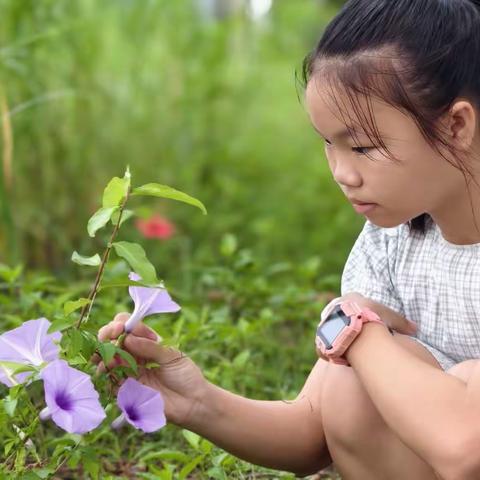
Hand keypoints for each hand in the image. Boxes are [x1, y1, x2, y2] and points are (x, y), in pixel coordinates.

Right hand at [96, 313, 208, 427]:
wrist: (192, 402)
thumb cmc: (186, 375)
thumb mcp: (172, 355)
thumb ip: (150, 347)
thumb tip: (127, 338)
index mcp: (148, 341)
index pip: (129, 327)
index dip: (122, 324)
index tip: (121, 328)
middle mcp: (136, 354)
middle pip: (114, 340)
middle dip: (106, 336)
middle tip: (106, 337)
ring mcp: (130, 371)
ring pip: (109, 358)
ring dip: (104, 354)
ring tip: (109, 357)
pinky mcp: (127, 389)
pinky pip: (111, 379)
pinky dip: (107, 373)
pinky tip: (108, 369)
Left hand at [315, 292, 416, 361]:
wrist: (348, 328)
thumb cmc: (370, 318)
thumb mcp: (389, 317)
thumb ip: (401, 322)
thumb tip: (415, 329)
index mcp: (349, 299)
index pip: (357, 307)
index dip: (366, 316)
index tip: (372, 326)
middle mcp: (334, 309)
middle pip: (344, 320)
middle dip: (352, 329)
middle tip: (362, 341)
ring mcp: (325, 323)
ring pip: (334, 333)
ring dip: (342, 342)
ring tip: (354, 353)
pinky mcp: (320, 338)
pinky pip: (324, 347)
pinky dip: (332, 353)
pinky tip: (342, 359)